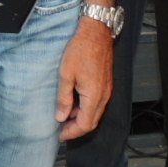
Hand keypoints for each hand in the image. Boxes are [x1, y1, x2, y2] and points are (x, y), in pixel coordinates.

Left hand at [56, 18, 113, 139]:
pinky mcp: (106, 83)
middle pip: (92, 122)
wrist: (96, 32)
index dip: (72, 132)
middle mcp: (104, 96)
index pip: (85, 124)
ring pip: (95, 113)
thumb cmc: (81, 49)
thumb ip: (63, 98)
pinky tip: (74, 102)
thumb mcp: (66, 74)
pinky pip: (98, 103)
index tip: (60, 134)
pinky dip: (86, 107)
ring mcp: (107, 89)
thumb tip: (61, 117)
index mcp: (94, 96)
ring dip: (81, 117)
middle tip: (61, 128)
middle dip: (76, 128)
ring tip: (65, 115)